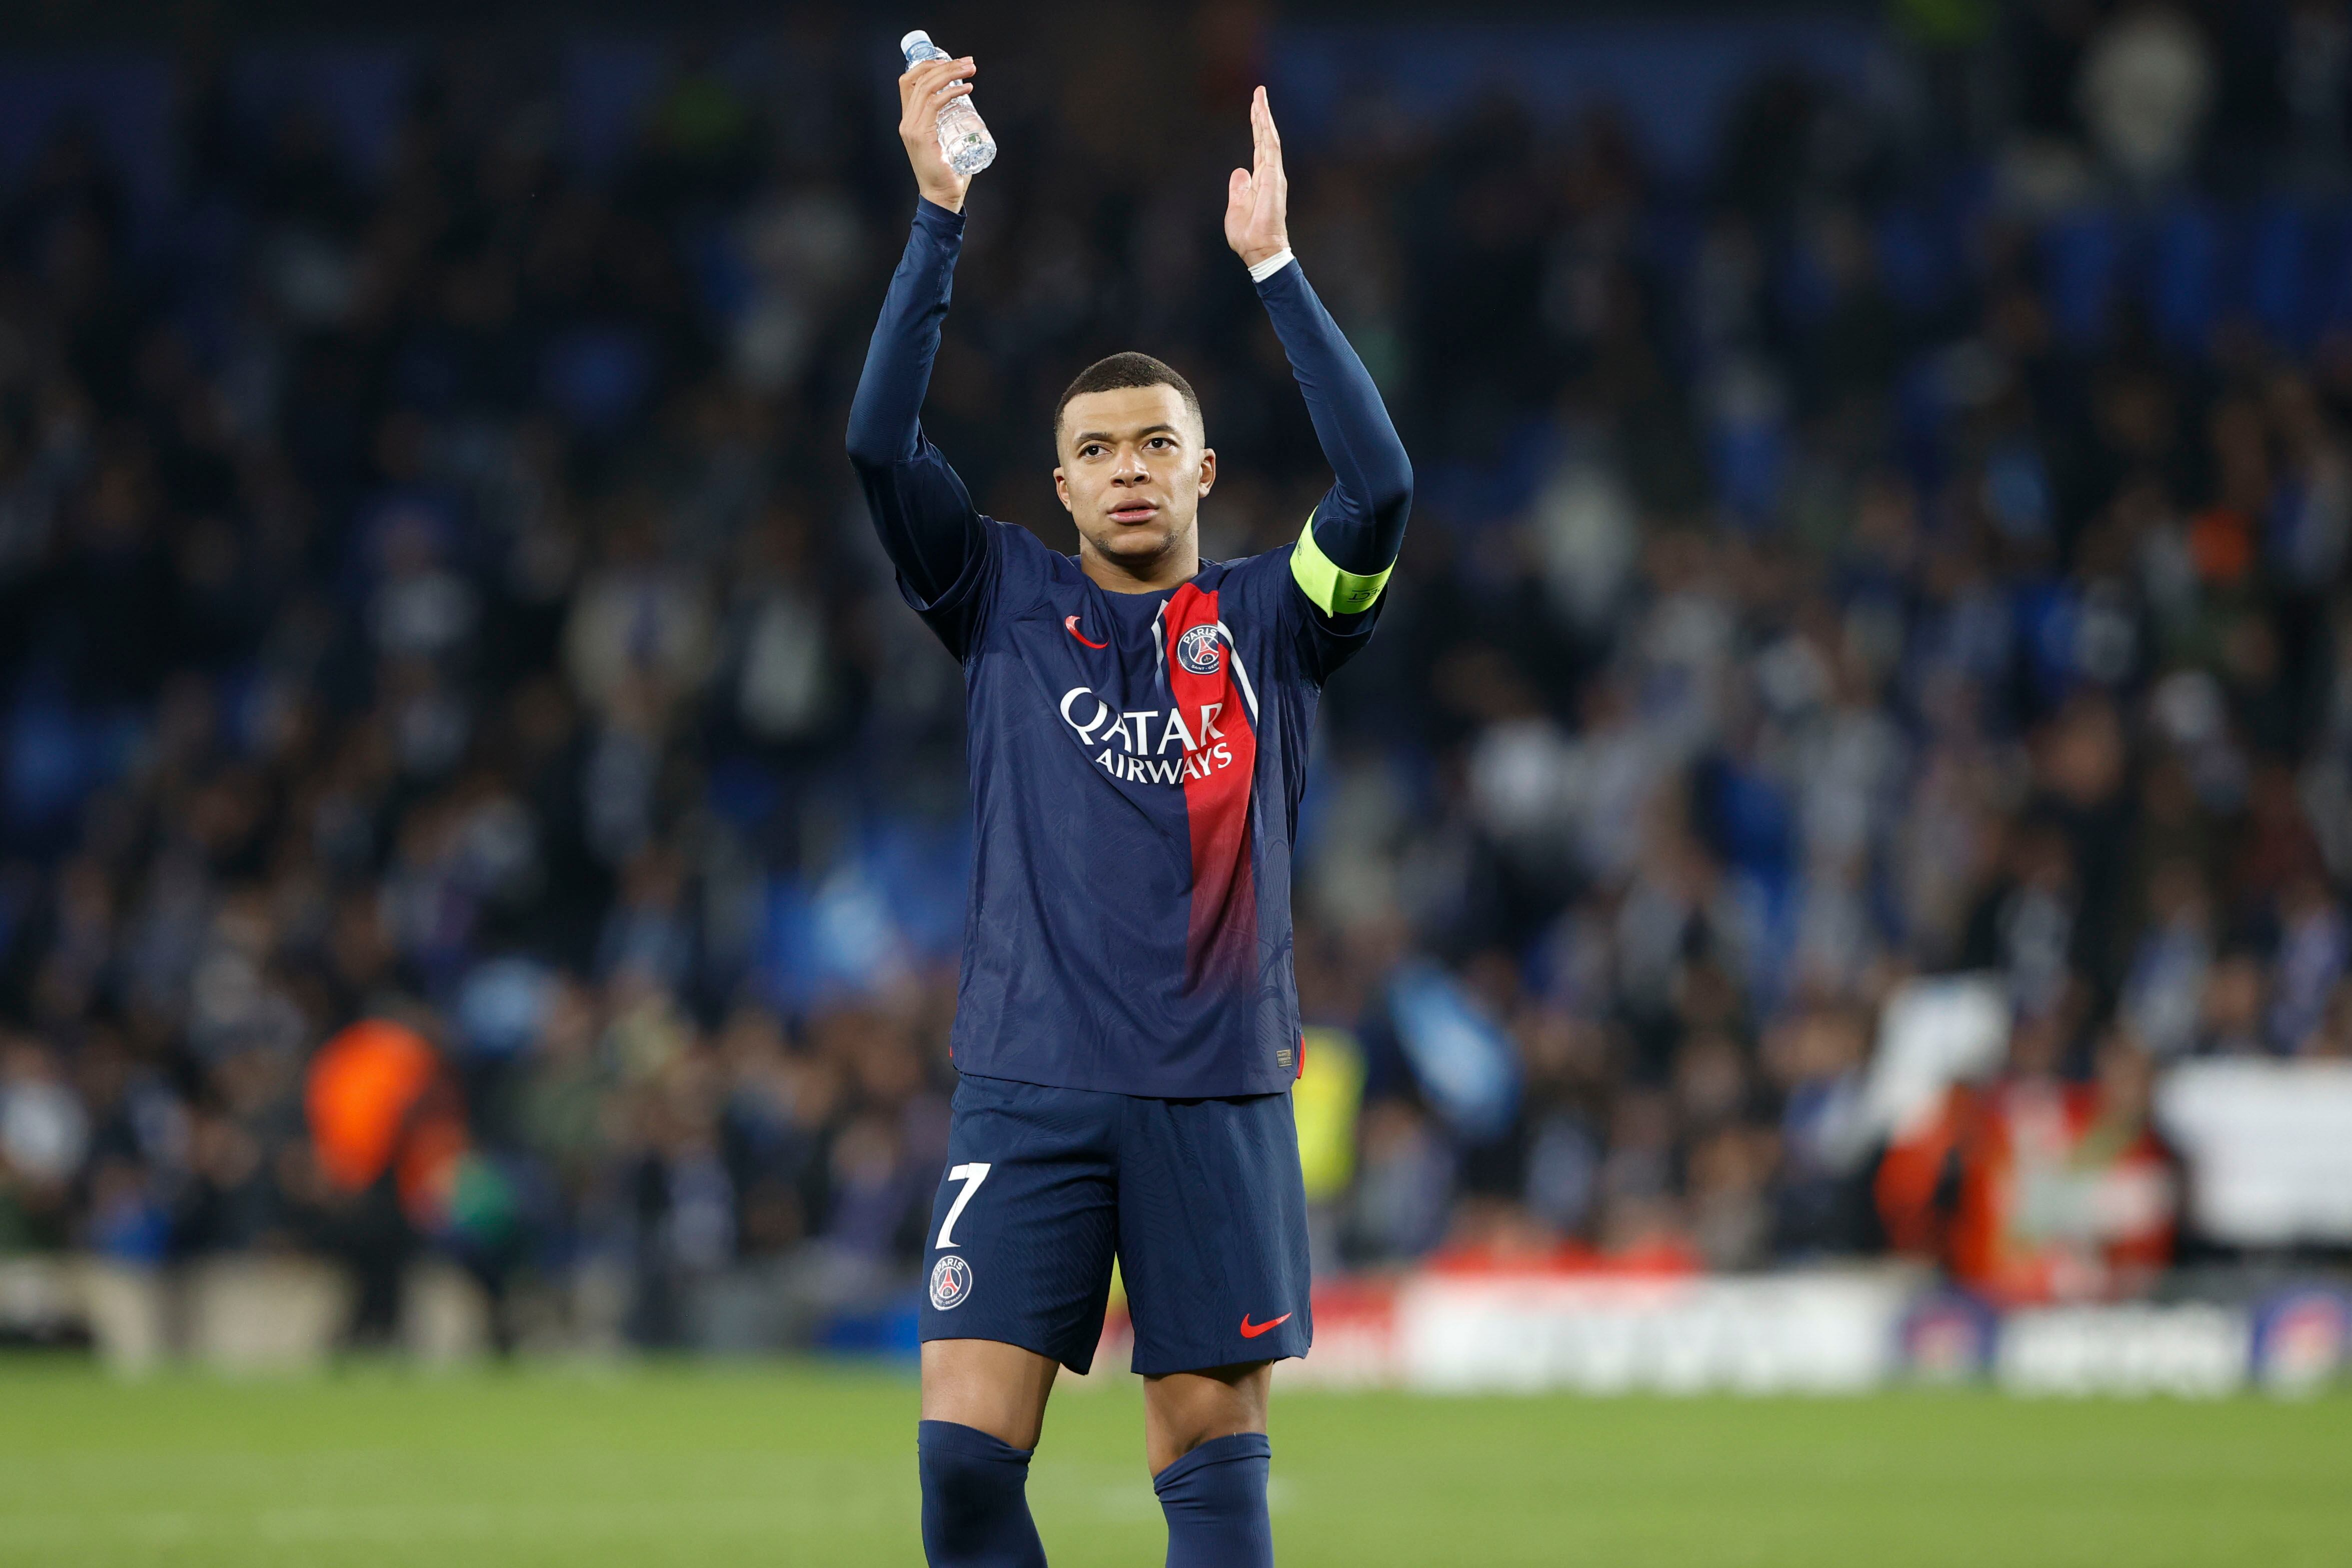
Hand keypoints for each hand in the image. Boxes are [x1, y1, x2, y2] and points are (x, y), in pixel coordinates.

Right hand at [897, 54, 977, 211]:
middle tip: (968, 62)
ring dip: (950, 74)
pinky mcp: (921, 135)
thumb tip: (965, 106)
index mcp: (910, 120)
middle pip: (920, 79)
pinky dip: (951, 93)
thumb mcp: (946, 139)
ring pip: (927, 88)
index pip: (910, 81)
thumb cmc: (949, 171)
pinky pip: (934, 104)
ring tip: (971, 70)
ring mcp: (911, 128)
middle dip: (945, 65)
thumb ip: (948, 122)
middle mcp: (907, 121)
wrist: (943, 196)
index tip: (950, 61)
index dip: (927, 65)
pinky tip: (967, 89)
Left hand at [1224, 86, 1288, 268]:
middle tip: (1259, 92)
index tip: (1254, 108)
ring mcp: (1273, 174)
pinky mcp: (1274, 178)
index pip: (1259, 147)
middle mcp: (1269, 174)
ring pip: (1269, 138)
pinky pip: (1271, 148)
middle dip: (1262, 114)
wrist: (1259, 250)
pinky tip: (1263, 115)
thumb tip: (1239, 171)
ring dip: (1264, 116)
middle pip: (1265, 138)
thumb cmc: (1248, 234)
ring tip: (1260, 96)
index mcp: (1260, 180)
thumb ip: (1238, 188)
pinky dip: (1267, 130)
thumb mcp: (1236, 207)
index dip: (1256, 127)